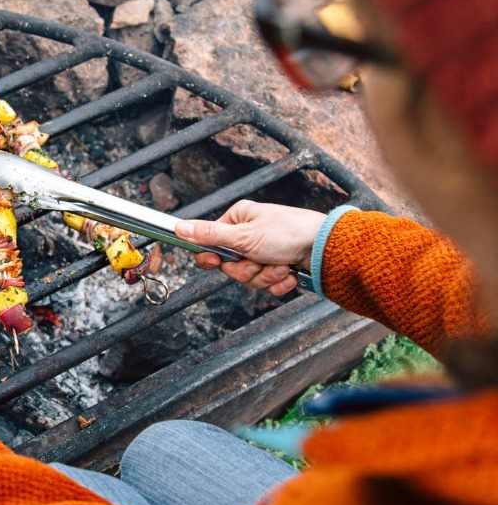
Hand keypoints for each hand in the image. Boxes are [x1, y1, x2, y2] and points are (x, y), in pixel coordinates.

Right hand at [174, 200, 324, 295]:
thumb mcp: (243, 236)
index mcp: (237, 221)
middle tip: (261, 259)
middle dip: (248, 269)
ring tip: (281, 264)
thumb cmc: (289, 232)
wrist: (325, 248)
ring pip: (249, 278)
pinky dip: (278, 282)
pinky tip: (289, 272)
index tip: (214, 261)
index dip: (212, 257)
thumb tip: (179, 228)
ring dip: (266, 275)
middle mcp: (249, 235)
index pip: (211, 244)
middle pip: (230, 266)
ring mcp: (264, 252)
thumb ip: (209, 235)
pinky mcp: (277, 267)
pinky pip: (267, 284)